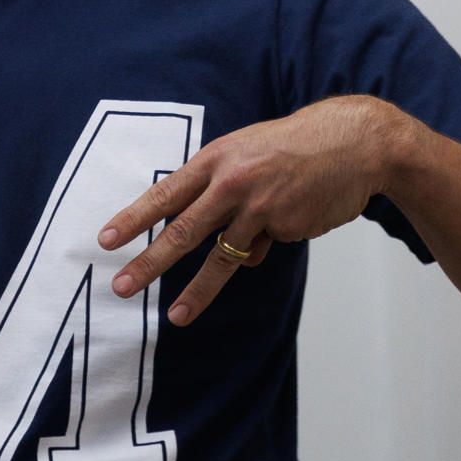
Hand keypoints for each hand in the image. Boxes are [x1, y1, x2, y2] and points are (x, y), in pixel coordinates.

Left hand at [98, 96, 405, 325]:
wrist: (354, 144)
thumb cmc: (293, 147)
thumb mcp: (245, 152)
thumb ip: (217, 187)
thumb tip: (206, 235)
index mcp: (215, 159)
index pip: (165, 193)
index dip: (133, 219)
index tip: (106, 240)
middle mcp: (232, 183)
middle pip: (183, 231)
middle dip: (148, 263)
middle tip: (121, 286)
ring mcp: (260, 207)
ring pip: (220, 257)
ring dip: (198, 291)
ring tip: (176, 317)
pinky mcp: (285, 227)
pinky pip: (260, 249)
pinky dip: (263, 243)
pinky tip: (286, 217)